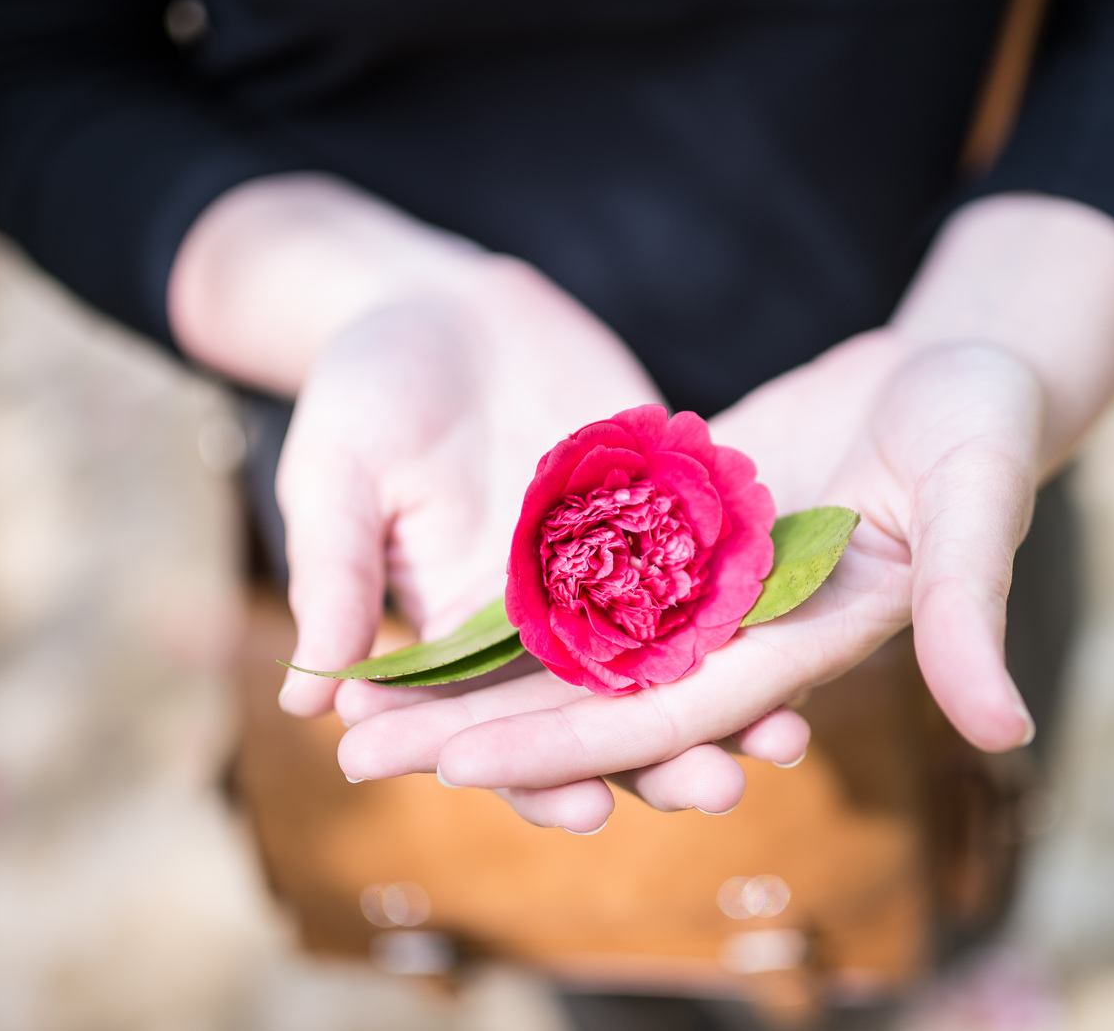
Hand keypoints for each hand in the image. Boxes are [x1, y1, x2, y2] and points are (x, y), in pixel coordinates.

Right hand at [273, 259, 813, 823]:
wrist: (447, 306)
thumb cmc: (367, 387)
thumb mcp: (337, 471)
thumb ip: (335, 572)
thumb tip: (304, 699)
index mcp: (462, 639)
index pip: (499, 736)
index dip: (536, 778)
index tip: (581, 808)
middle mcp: (549, 624)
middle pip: (610, 717)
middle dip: (664, 763)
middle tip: (719, 789)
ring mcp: (618, 571)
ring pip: (679, 662)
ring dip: (732, 705)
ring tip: (787, 738)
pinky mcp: (670, 515)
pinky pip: (721, 573)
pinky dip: (760, 609)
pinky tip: (809, 628)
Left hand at [337, 332, 1044, 816]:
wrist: (961, 371)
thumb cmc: (985, 427)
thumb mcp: (979, 500)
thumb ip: (971, 607)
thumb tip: (1005, 731)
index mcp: (794, 645)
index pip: (661, 715)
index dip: (560, 744)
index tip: (452, 764)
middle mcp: (736, 633)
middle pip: (590, 699)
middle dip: (481, 729)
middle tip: (359, 756)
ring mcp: (704, 586)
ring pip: (572, 645)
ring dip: (476, 674)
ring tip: (366, 695)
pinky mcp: (684, 531)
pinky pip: (584, 569)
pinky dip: (514, 590)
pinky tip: (430, 599)